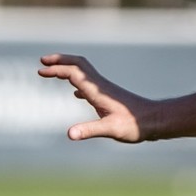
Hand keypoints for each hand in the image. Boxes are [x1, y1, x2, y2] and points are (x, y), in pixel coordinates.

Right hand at [37, 52, 151, 143]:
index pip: (72, 73)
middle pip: (78, 64)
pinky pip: (89, 84)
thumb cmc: (135, 125)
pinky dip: (77, 82)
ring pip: (83, 72)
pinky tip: (75, 92)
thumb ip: (89, 131)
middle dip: (60, 60)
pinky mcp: (108, 97)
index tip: (40, 71)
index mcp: (97, 90)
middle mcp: (99, 86)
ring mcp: (104, 90)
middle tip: (42, 61)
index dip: (55, 70)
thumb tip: (69, 134)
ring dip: (67, 68)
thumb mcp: (110, 130)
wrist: (155, 121)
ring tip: (53, 71)